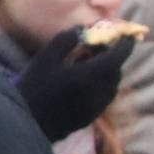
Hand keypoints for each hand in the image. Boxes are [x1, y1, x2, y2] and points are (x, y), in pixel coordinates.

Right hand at [15, 25, 135, 139]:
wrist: (26, 123)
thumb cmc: (35, 87)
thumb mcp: (47, 57)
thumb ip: (67, 39)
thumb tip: (82, 29)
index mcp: (92, 75)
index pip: (119, 56)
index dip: (126, 43)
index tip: (126, 34)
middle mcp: (100, 92)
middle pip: (116, 70)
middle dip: (110, 56)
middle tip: (92, 48)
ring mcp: (97, 107)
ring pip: (111, 85)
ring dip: (105, 71)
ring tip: (85, 65)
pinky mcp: (90, 117)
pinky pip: (103, 97)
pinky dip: (99, 85)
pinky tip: (81, 83)